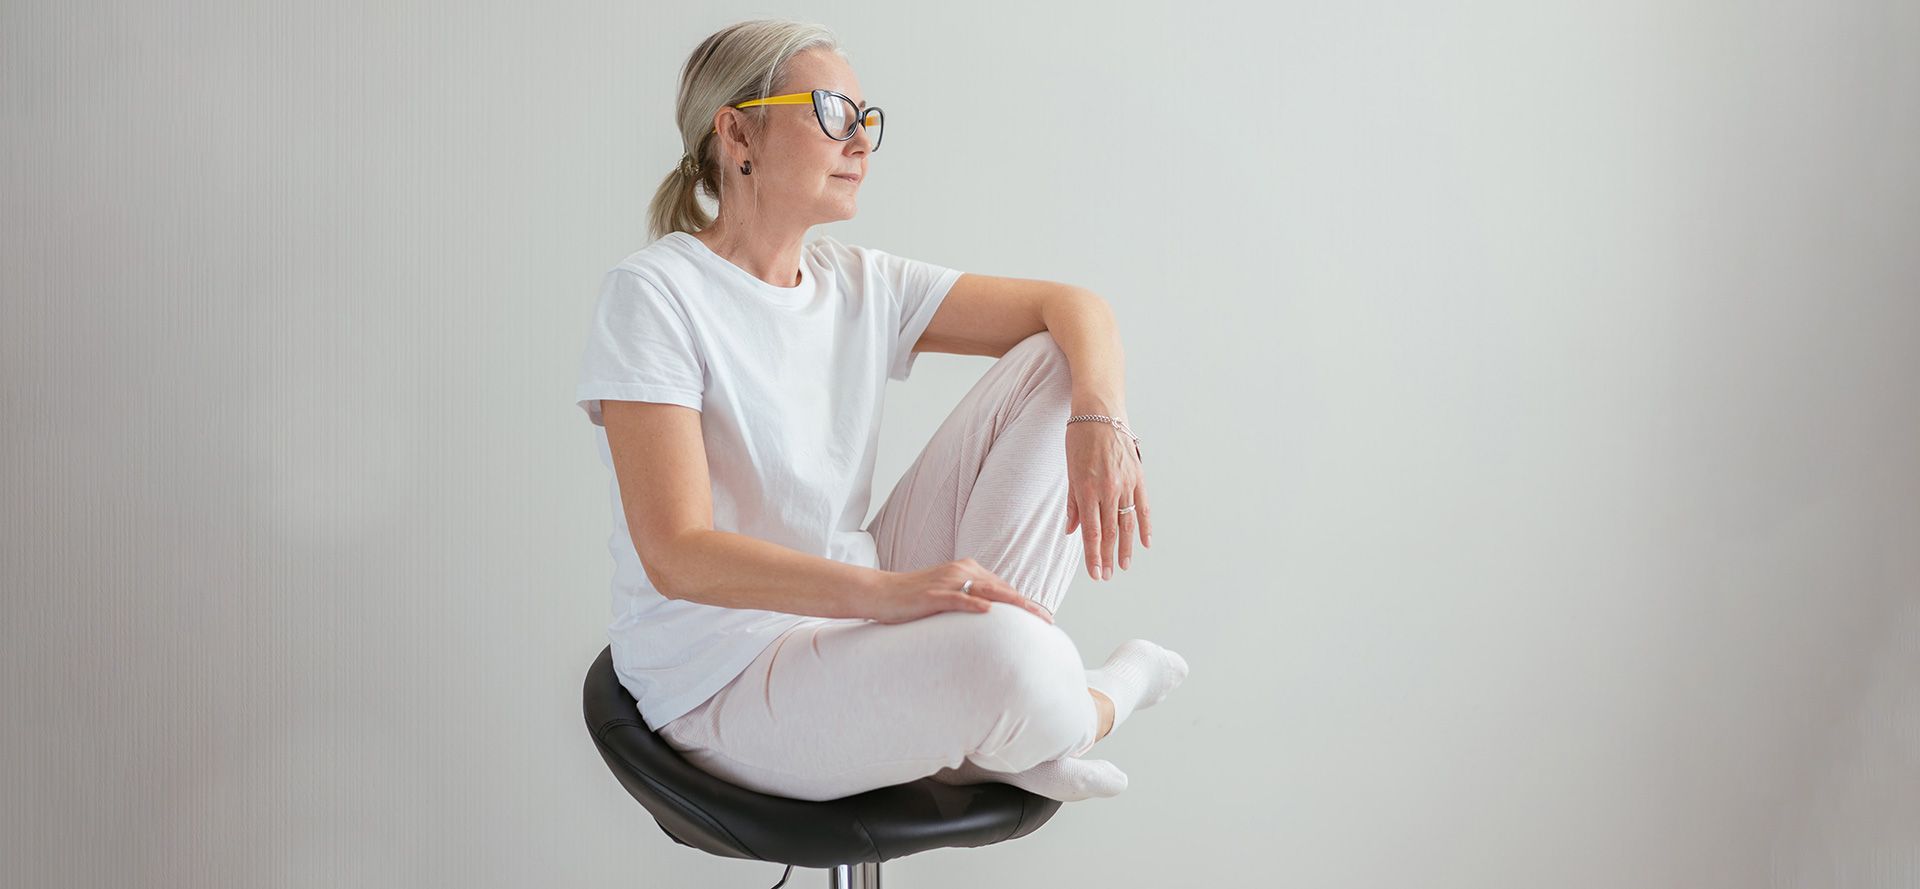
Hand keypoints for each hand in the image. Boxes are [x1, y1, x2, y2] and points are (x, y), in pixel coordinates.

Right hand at [865, 559, 1055, 625]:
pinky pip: (958, 598)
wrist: (880, 592)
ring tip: (1033, 617)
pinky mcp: (932, 594)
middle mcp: (962, 571)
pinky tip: (989, 611)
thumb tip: (991, 617)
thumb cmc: (914, 599)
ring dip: (1012, 605)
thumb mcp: (947, 595)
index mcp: (968, 570)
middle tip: (1048, 621)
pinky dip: (974, 603)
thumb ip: (969, 600)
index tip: (1044, 619)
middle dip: (1027, 605)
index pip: (1003, 587)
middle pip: (1002, 588)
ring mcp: (947, 582)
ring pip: (987, 591)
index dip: (1025, 603)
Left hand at [1063, 418, 1150, 579]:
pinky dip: (1145, 526)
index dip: (1093, 556)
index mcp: (1087, 489)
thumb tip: (1072, 530)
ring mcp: (1126, 483)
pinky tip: (1145, 543)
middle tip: (1107, 576)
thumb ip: (1072, 503)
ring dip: (1126, 547)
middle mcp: (1108, 490)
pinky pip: (1143, 507)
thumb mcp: (1069, 471)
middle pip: (1110, 532)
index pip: (1091, 532)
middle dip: (1108, 557)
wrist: (1100, 412)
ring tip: (1124, 566)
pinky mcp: (1138, 476)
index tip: (1096, 573)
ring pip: (1127, 523)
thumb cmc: (1079, 438)